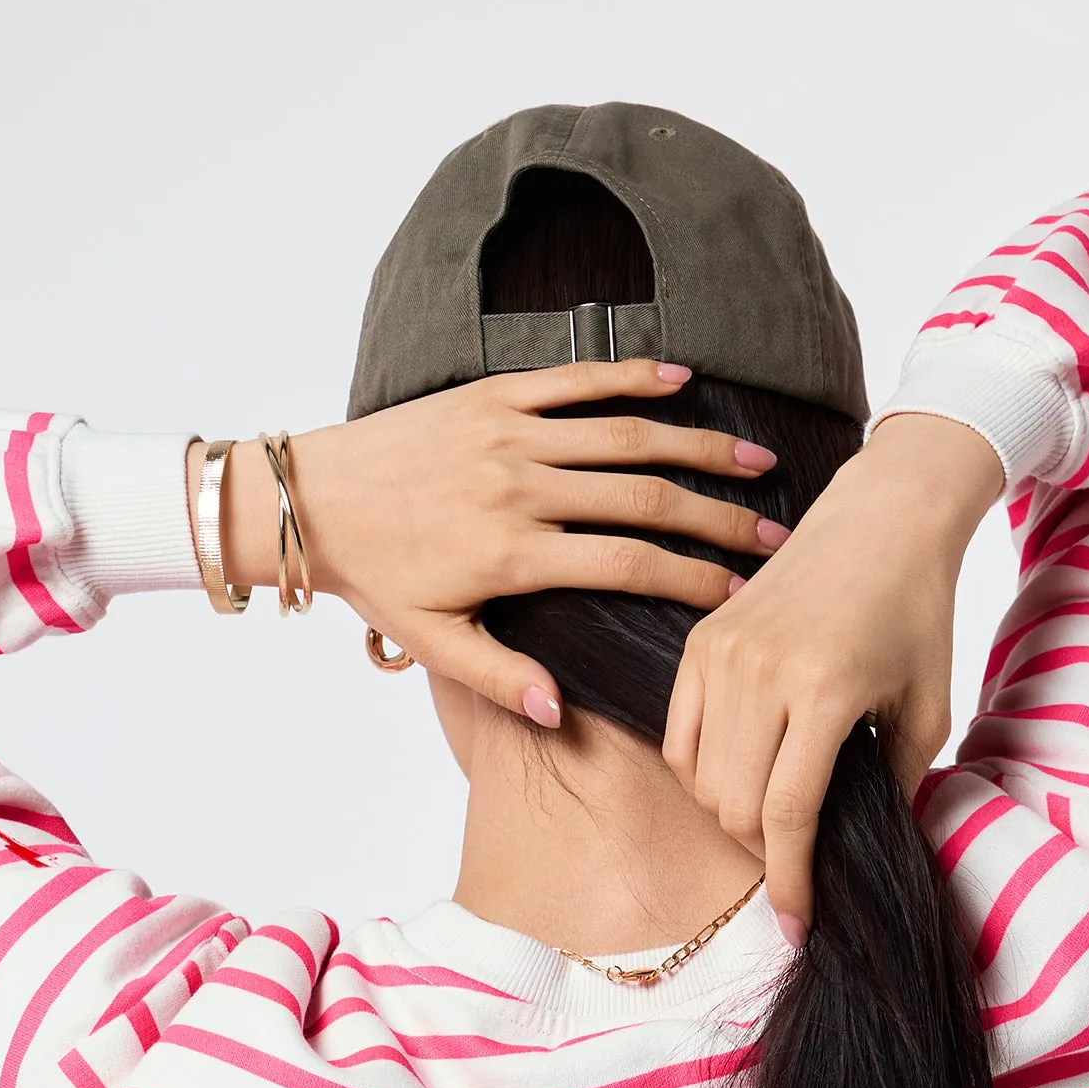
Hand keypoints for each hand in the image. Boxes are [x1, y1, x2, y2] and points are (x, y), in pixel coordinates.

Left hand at [268, 362, 784, 723]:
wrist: (313, 500)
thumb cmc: (376, 579)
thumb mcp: (434, 644)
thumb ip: (500, 678)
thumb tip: (560, 711)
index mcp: (514, 554)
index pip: (628, 566)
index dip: (693, 581)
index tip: (741, 597)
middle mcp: (522, 487)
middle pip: (645, 499)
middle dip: (718, 520)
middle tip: (775, 538)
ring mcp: (511, 433)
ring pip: (624, 435)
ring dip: (698, 444)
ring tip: (756, 461)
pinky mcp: (493, 394)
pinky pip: (575, 380)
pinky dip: (631, 376)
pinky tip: (682, 380)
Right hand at [660, 411, 1005, 933]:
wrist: (883, 517)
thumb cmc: (916, 611)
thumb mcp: (929, 707)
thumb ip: (899, 786)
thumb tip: (864, 854)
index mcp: (824, 689)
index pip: (787, 816)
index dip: (789, 885)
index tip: (796, 926)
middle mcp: (762, 673)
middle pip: (736, 810)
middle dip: (764, 856)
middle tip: (796, 861)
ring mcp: (722, 655)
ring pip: (702, 783)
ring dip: (733, 819)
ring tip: (773, 817)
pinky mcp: (700, 643)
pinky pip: (679, 742)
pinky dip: (703, 779)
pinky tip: (740, 780)